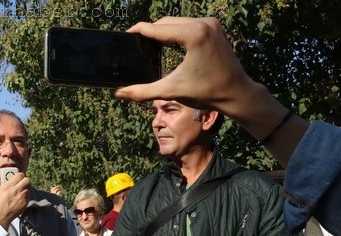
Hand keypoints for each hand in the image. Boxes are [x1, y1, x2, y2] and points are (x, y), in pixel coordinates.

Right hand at [0, 169, 30, 229]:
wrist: (2, 216)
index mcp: (8, 186)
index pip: (20, 175)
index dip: (20, 175)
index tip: (19, 176)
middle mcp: (16, 191)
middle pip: (27, 180)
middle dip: (25, 180)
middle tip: (22, 181)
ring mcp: (22, 197)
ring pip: (29, 187)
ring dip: (27, 186)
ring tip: (22, 188)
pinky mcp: (25, 203)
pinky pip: (29, 194)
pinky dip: (27, 193)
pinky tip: (22, 195)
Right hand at [114, 17, 253, 113]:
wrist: (236, 93)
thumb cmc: (206, 92)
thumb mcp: (171, 90)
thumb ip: (143, 92)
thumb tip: (119, 94)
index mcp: (194, 34)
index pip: (158, 28)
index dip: (139, 31)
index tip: (125, 34)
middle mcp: (204, 23)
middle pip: (166, 22)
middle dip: (149, 31)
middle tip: (134, 43)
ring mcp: (211, 23)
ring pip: (176, 22)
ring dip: (161, 31)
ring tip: (146, 43)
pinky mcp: (214, 27)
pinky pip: (187, 24)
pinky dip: (174, 32)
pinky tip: (164, 42)